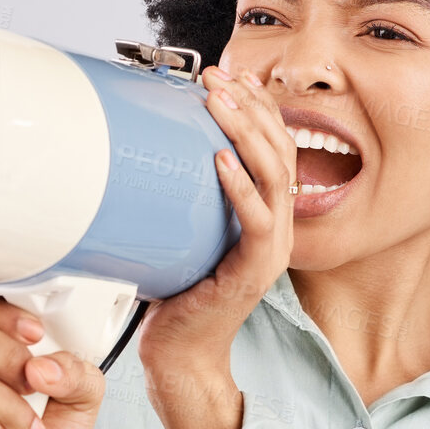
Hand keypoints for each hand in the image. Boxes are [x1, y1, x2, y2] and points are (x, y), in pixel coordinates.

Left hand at [137, 63, 295, 376]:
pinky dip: (241, 187)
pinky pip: (259, 222)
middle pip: (283, 151)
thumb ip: (181, 194)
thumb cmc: (176, 295)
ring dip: (247, 133)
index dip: (259, 106)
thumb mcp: (181, 231)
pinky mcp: (254, 271)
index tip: (232, 74)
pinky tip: (220, 160)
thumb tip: (147, 144)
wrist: (179, 354)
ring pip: (276, 176)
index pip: (277, 146)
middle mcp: (278, 228)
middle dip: (252, 107)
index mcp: (268, 214)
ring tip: (219, 104)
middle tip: (219, 78)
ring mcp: (271, 251)